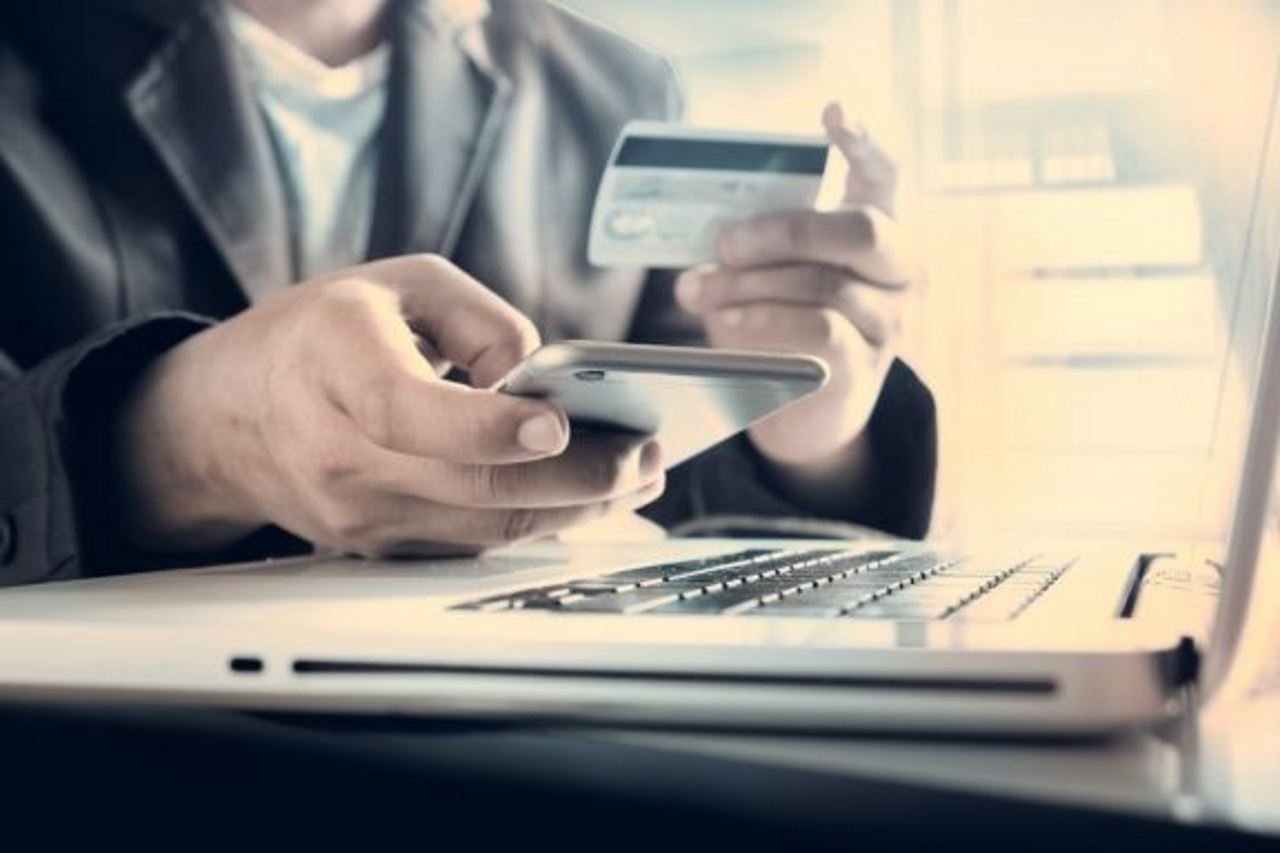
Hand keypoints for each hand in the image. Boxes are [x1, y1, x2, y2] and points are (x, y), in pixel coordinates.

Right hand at [116, 255, 664, 556]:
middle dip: (581, 478)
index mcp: (333, 365)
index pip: (408, 414)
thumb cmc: (320, 336)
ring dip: (578, 508)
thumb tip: (547, 381)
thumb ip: (482, 320)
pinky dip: (542, 524)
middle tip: (648, 454)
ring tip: (639, 475)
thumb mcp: (399, 284)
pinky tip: (590, 500)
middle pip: (474, 488)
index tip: (558, 425)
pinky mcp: (381, 547)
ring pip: (488, 529)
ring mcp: (360, 515)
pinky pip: (476, 543)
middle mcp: (340, 454)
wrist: (228, 420)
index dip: (489, 427)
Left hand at [674, 104, 916, 504]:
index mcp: (876, 230)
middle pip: (858, 230)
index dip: (862, 143)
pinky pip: (819, 331)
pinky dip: (765, 321)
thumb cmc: (783, 325)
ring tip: (700, 292)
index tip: (833, 114)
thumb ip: (750, 249)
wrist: (806, 412)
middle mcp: (897, 271)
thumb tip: (702, 246)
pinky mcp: (866, 367)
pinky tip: (727, 323)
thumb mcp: (771, 275)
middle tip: (725, 243)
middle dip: (783, 231)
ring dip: (751, 285)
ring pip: (824, 284)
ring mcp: (890, 321)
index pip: (883, 174)